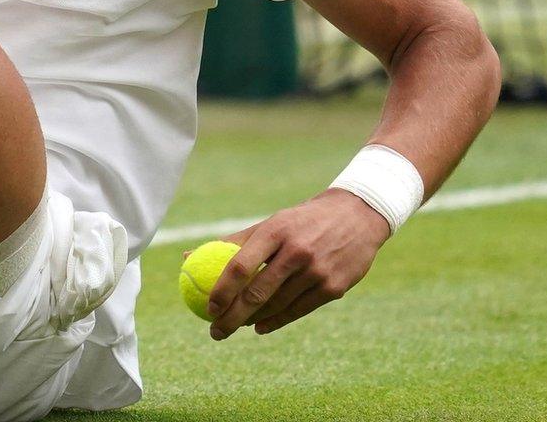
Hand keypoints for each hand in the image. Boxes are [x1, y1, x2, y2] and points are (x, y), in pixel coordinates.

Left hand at [205, 189, 391, 338]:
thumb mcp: (270, 223)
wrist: (357, 216)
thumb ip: (233, 242)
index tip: (207, 307)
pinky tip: (260, 326)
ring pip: (277, 304)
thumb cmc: (300, 222)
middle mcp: (296, 251)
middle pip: (256, 292)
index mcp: (275, 231)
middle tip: (215, 330)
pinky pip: (298, 310)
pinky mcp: (334, 287)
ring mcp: (317, 271)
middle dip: (231, 317)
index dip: (220, 290)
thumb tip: (190, 256)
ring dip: (252, 320)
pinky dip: (276, 321)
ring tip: (234, 327)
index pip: (239, 265)